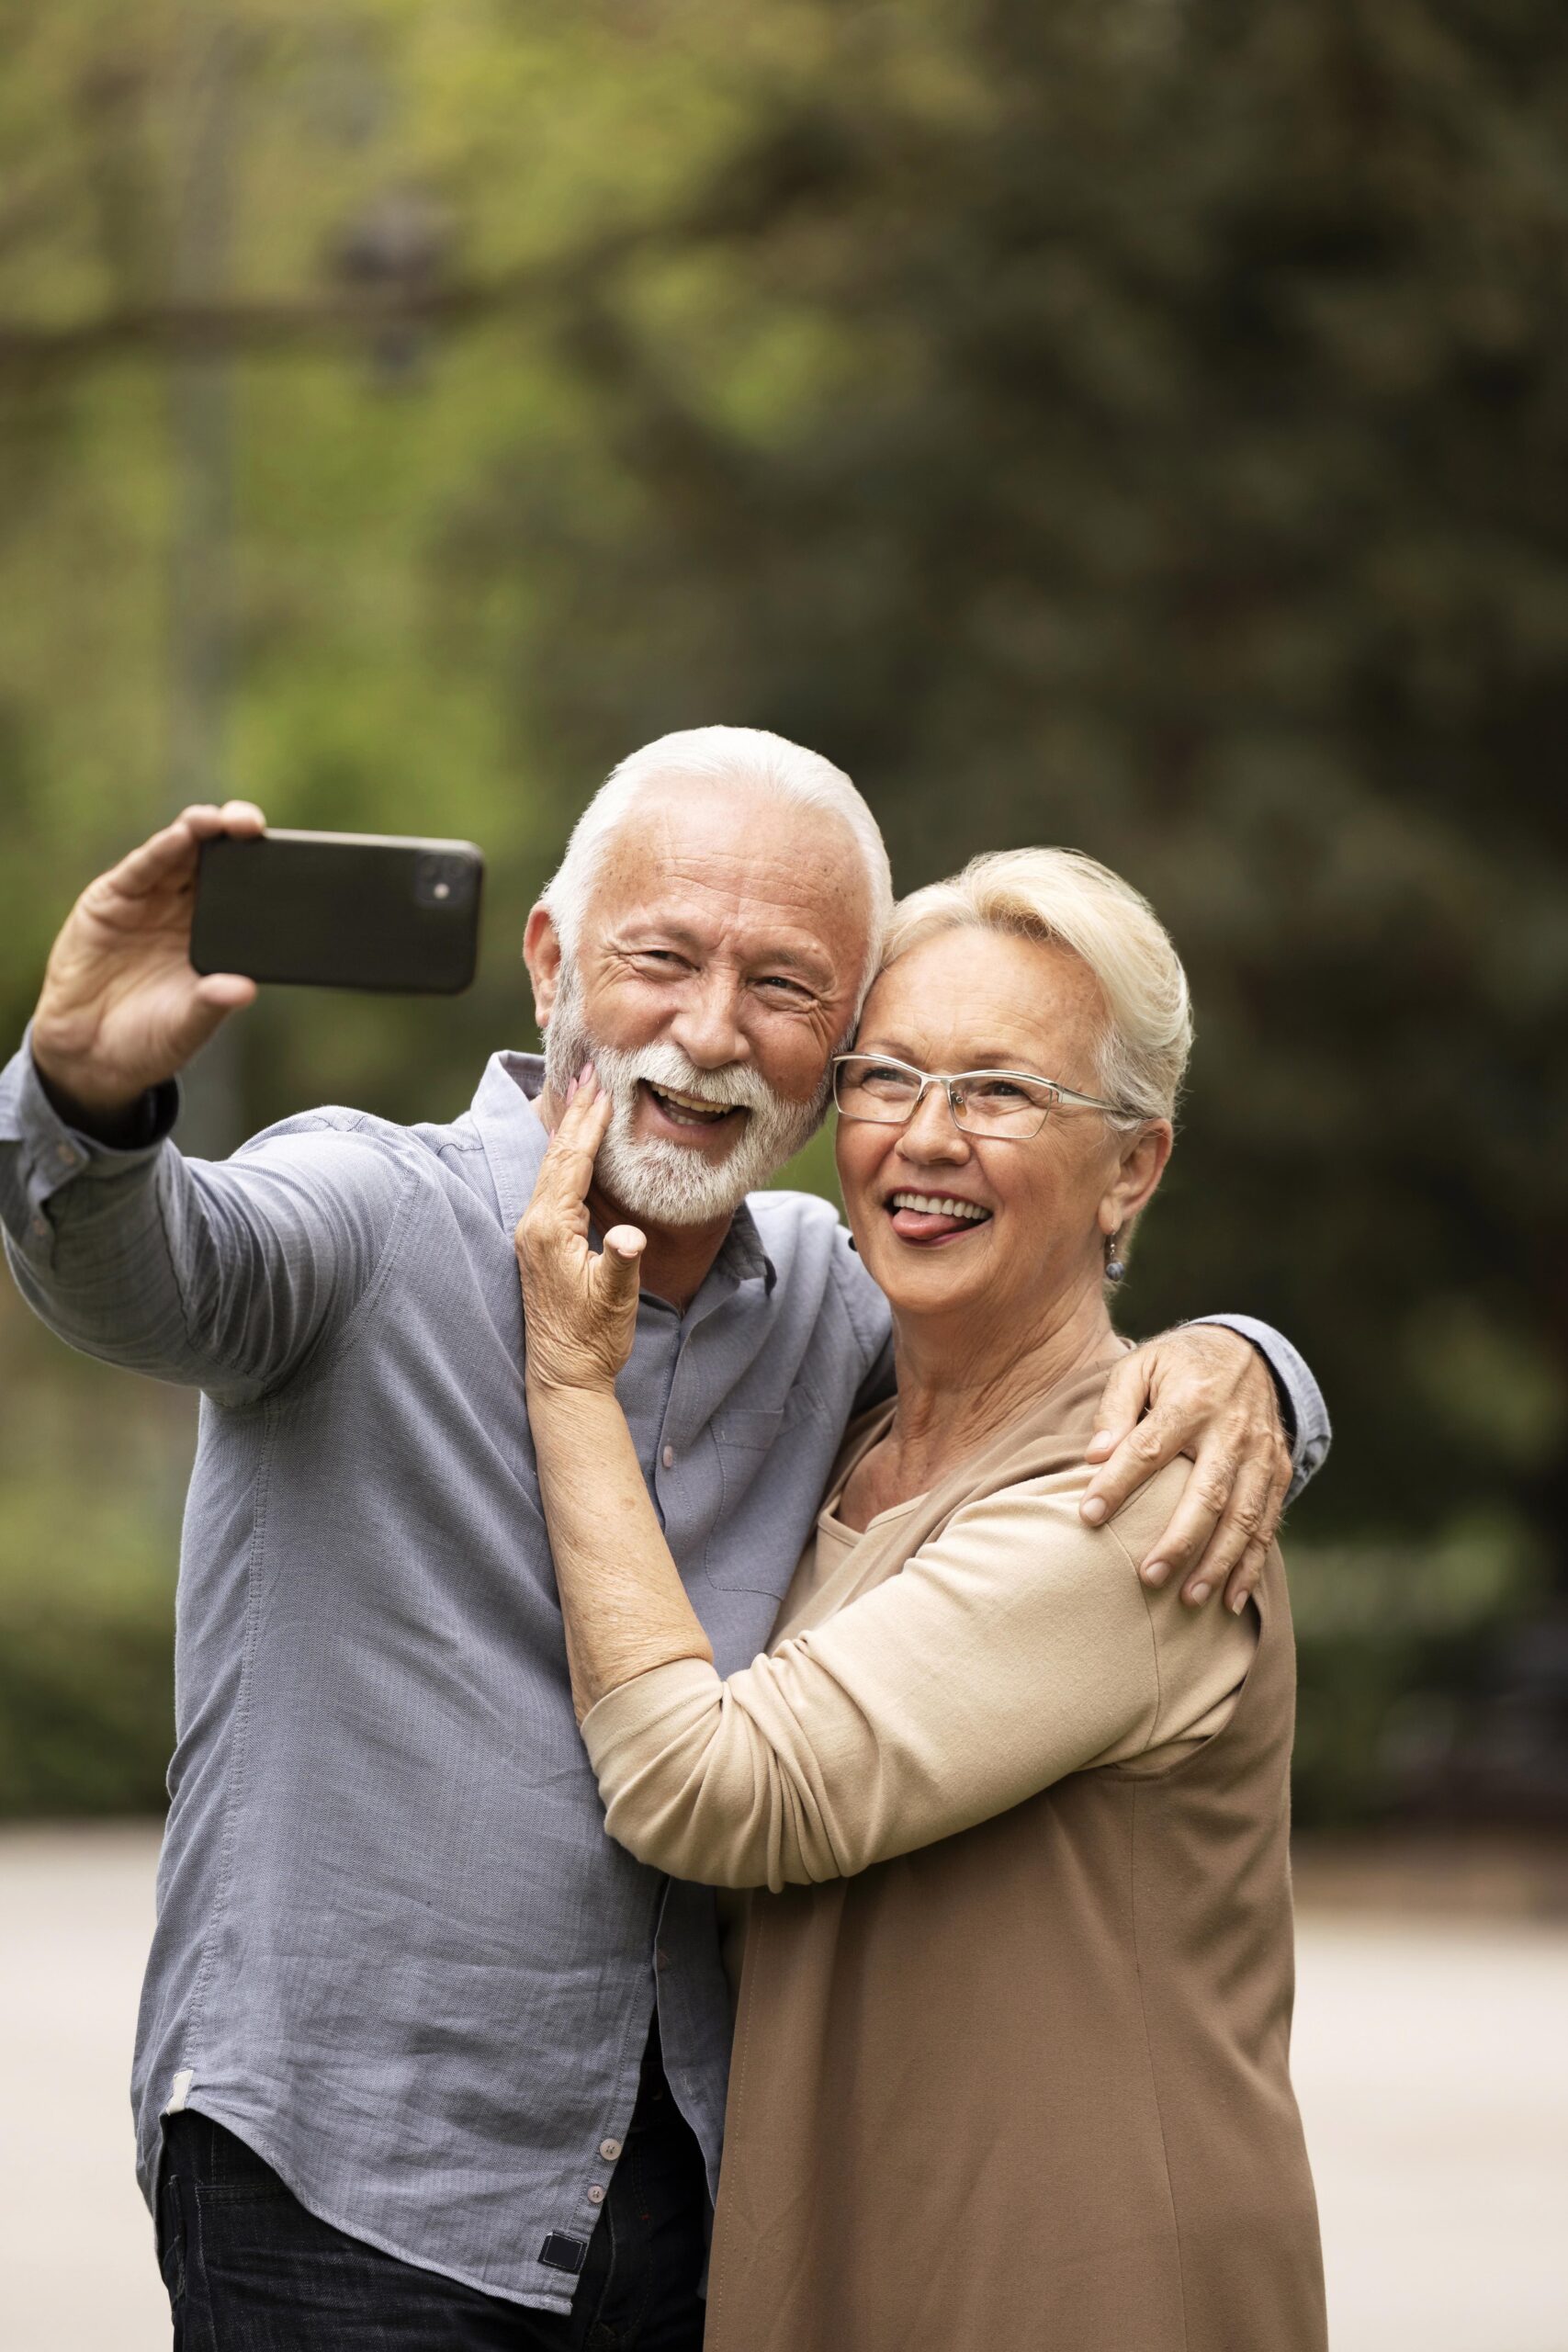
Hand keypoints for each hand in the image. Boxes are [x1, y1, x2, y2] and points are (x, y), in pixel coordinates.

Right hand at [31, 801, 265, 1127]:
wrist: (89, 1055)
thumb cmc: (149, 1039)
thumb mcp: (188, 1026)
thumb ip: (212, 1004)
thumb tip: (245, 989)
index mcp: (214, 935)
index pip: (243, 891)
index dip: (262, 870)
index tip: (289, 857)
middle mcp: (183, 910)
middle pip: (213, 861)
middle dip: (233, 836)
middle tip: (251, 825)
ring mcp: (147, 902)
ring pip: (178, 855)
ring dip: (197, 832)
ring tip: (215, 821)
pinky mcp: (110, 901)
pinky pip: (139, 870)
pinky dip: (159, 851)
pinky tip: (178, 837)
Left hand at [515, 1068, 645, 1393]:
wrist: (565, 1377)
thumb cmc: (592, 1340)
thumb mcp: (614, 1301)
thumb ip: (621, 1262)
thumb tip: (629, 1234)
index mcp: (548, 1230)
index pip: (570, 1163)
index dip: (587, 1123)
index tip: (601, 1086)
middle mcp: (533, 1225)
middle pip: (555, 1154)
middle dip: (574, 1111)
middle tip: (588, 1070)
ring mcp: (533, 1233)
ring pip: (551, 1166)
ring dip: (568, 1128)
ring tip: (582, 1093)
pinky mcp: (539, 1243)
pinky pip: (553, 1183)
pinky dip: (567, 1154)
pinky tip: (576, 1144)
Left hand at [1078, 1326, 1292, 1613]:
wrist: (1246, 1350)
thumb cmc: (1178, 1365)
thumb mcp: (1140, 1366)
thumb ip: (1115, 1409)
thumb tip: (1094, 1457)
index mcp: (1192, 1399)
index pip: (1150, 1448)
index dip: (1119, 1483)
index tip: (1089, 1516)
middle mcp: (1233, 1430)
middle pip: (1207, 1493)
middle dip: (1180, 1540)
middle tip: (1149, 1577)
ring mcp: (1261, 1453)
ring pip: (1244, 1516)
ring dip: (1218, 1563)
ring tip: (1189, 1598)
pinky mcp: (1278, 1470)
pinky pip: (1267, 1523)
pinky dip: (1251, 1564)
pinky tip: (1230, 1598)